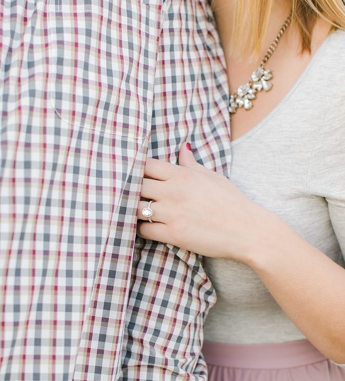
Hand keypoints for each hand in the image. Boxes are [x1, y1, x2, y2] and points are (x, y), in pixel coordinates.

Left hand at [136, 144, 267, 259]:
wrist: (249, 231)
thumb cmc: (232, 202)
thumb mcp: (213, 177)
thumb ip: (191, 163)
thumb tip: (183, 147)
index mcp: (182, 175)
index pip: (145, 165)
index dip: (136, 170)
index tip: (135, 176)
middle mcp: (173, 191)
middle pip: (135, 185)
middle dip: (130, 190)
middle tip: (132, 196)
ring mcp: (172, 213)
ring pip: (134, 208)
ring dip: (132, 210)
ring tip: (136, 212)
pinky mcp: (173, 234)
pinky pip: (143, 230)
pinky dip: (142, 230)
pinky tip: (148, 228)